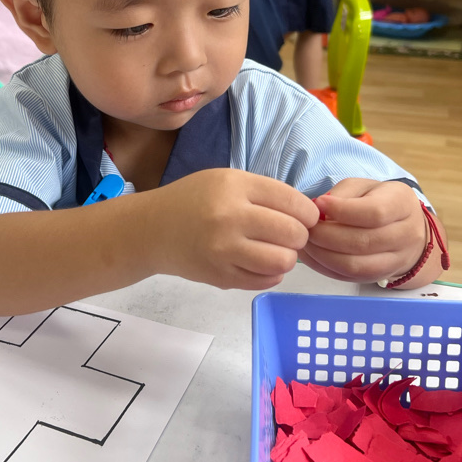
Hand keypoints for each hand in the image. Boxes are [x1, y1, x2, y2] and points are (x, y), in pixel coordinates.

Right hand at [146, 168, 318, 291]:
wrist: (153, 229)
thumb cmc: (195, 200)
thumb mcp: (227, 180)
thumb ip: (265, 193)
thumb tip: (308, 215)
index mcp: (235, 186)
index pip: (293, 202)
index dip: (308, 213)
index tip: (305, 217)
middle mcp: (230, 217)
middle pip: (293, 233)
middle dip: (300, 236)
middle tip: (289, 235)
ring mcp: (224, 250)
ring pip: (284, 261)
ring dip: (286, 257)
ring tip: (274, 249)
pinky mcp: (221, 276)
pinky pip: (266, 281)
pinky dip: (271, 273)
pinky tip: (259, 262)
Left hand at [301, 179, 425, 283]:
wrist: (405, 229)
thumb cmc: (377, 200)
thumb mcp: (363, 186)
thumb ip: (342, 194)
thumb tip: (317, 208)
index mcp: (403, 204)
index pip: (375, 212)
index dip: (342, 210)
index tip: (318, 203)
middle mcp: (406, 235)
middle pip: (363, 242)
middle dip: (326, 235)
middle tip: (305, 226)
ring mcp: (394, 261)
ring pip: (355, 265)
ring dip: (322, 254)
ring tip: (305, 240)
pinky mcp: (377, 277)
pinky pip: (348, 277)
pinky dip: (323, 267)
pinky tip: (310, 254)